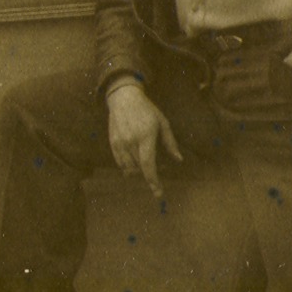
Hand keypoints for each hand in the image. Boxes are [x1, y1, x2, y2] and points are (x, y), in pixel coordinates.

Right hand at [106, 80, 182, 197]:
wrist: (123, 98)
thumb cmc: (147, 110)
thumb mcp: (163, 123)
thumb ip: (170, 143)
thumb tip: (179, 160)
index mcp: (146, 136)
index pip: (148, 164)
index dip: (153, 181)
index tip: (158, 193)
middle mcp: (131, 141)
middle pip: (139, 168)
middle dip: (149, 175)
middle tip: (157, 173)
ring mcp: (120, 142)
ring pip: (129, 168)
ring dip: (138, 172)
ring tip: (145, 164)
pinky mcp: (113, 143)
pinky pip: (120, 163)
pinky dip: (128, 167)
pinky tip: (133, 164)